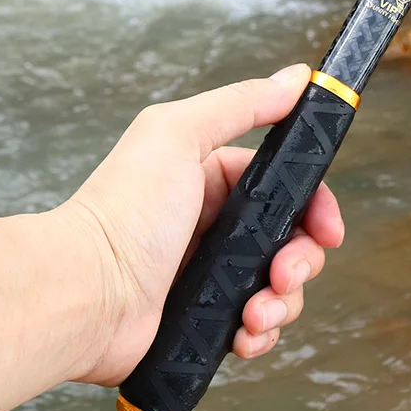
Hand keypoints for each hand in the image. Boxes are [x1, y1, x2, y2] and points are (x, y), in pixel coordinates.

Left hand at [57, 63, 342, 385]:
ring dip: (283, 301)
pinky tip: (244, 333)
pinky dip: (260, 333)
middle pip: (291, 240)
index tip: (329, 227)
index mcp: (213, 179)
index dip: (315, 206)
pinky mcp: (203, 320)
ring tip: (256, 310)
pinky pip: (254, 327)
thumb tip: (296, 77)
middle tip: (286, 273)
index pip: (286, 187)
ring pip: (279, 287)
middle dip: (303, 260)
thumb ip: (242, 104)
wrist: (82, 295)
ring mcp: (210, 275)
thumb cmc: (123, 210)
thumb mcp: (181, 135)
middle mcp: (215, 226)